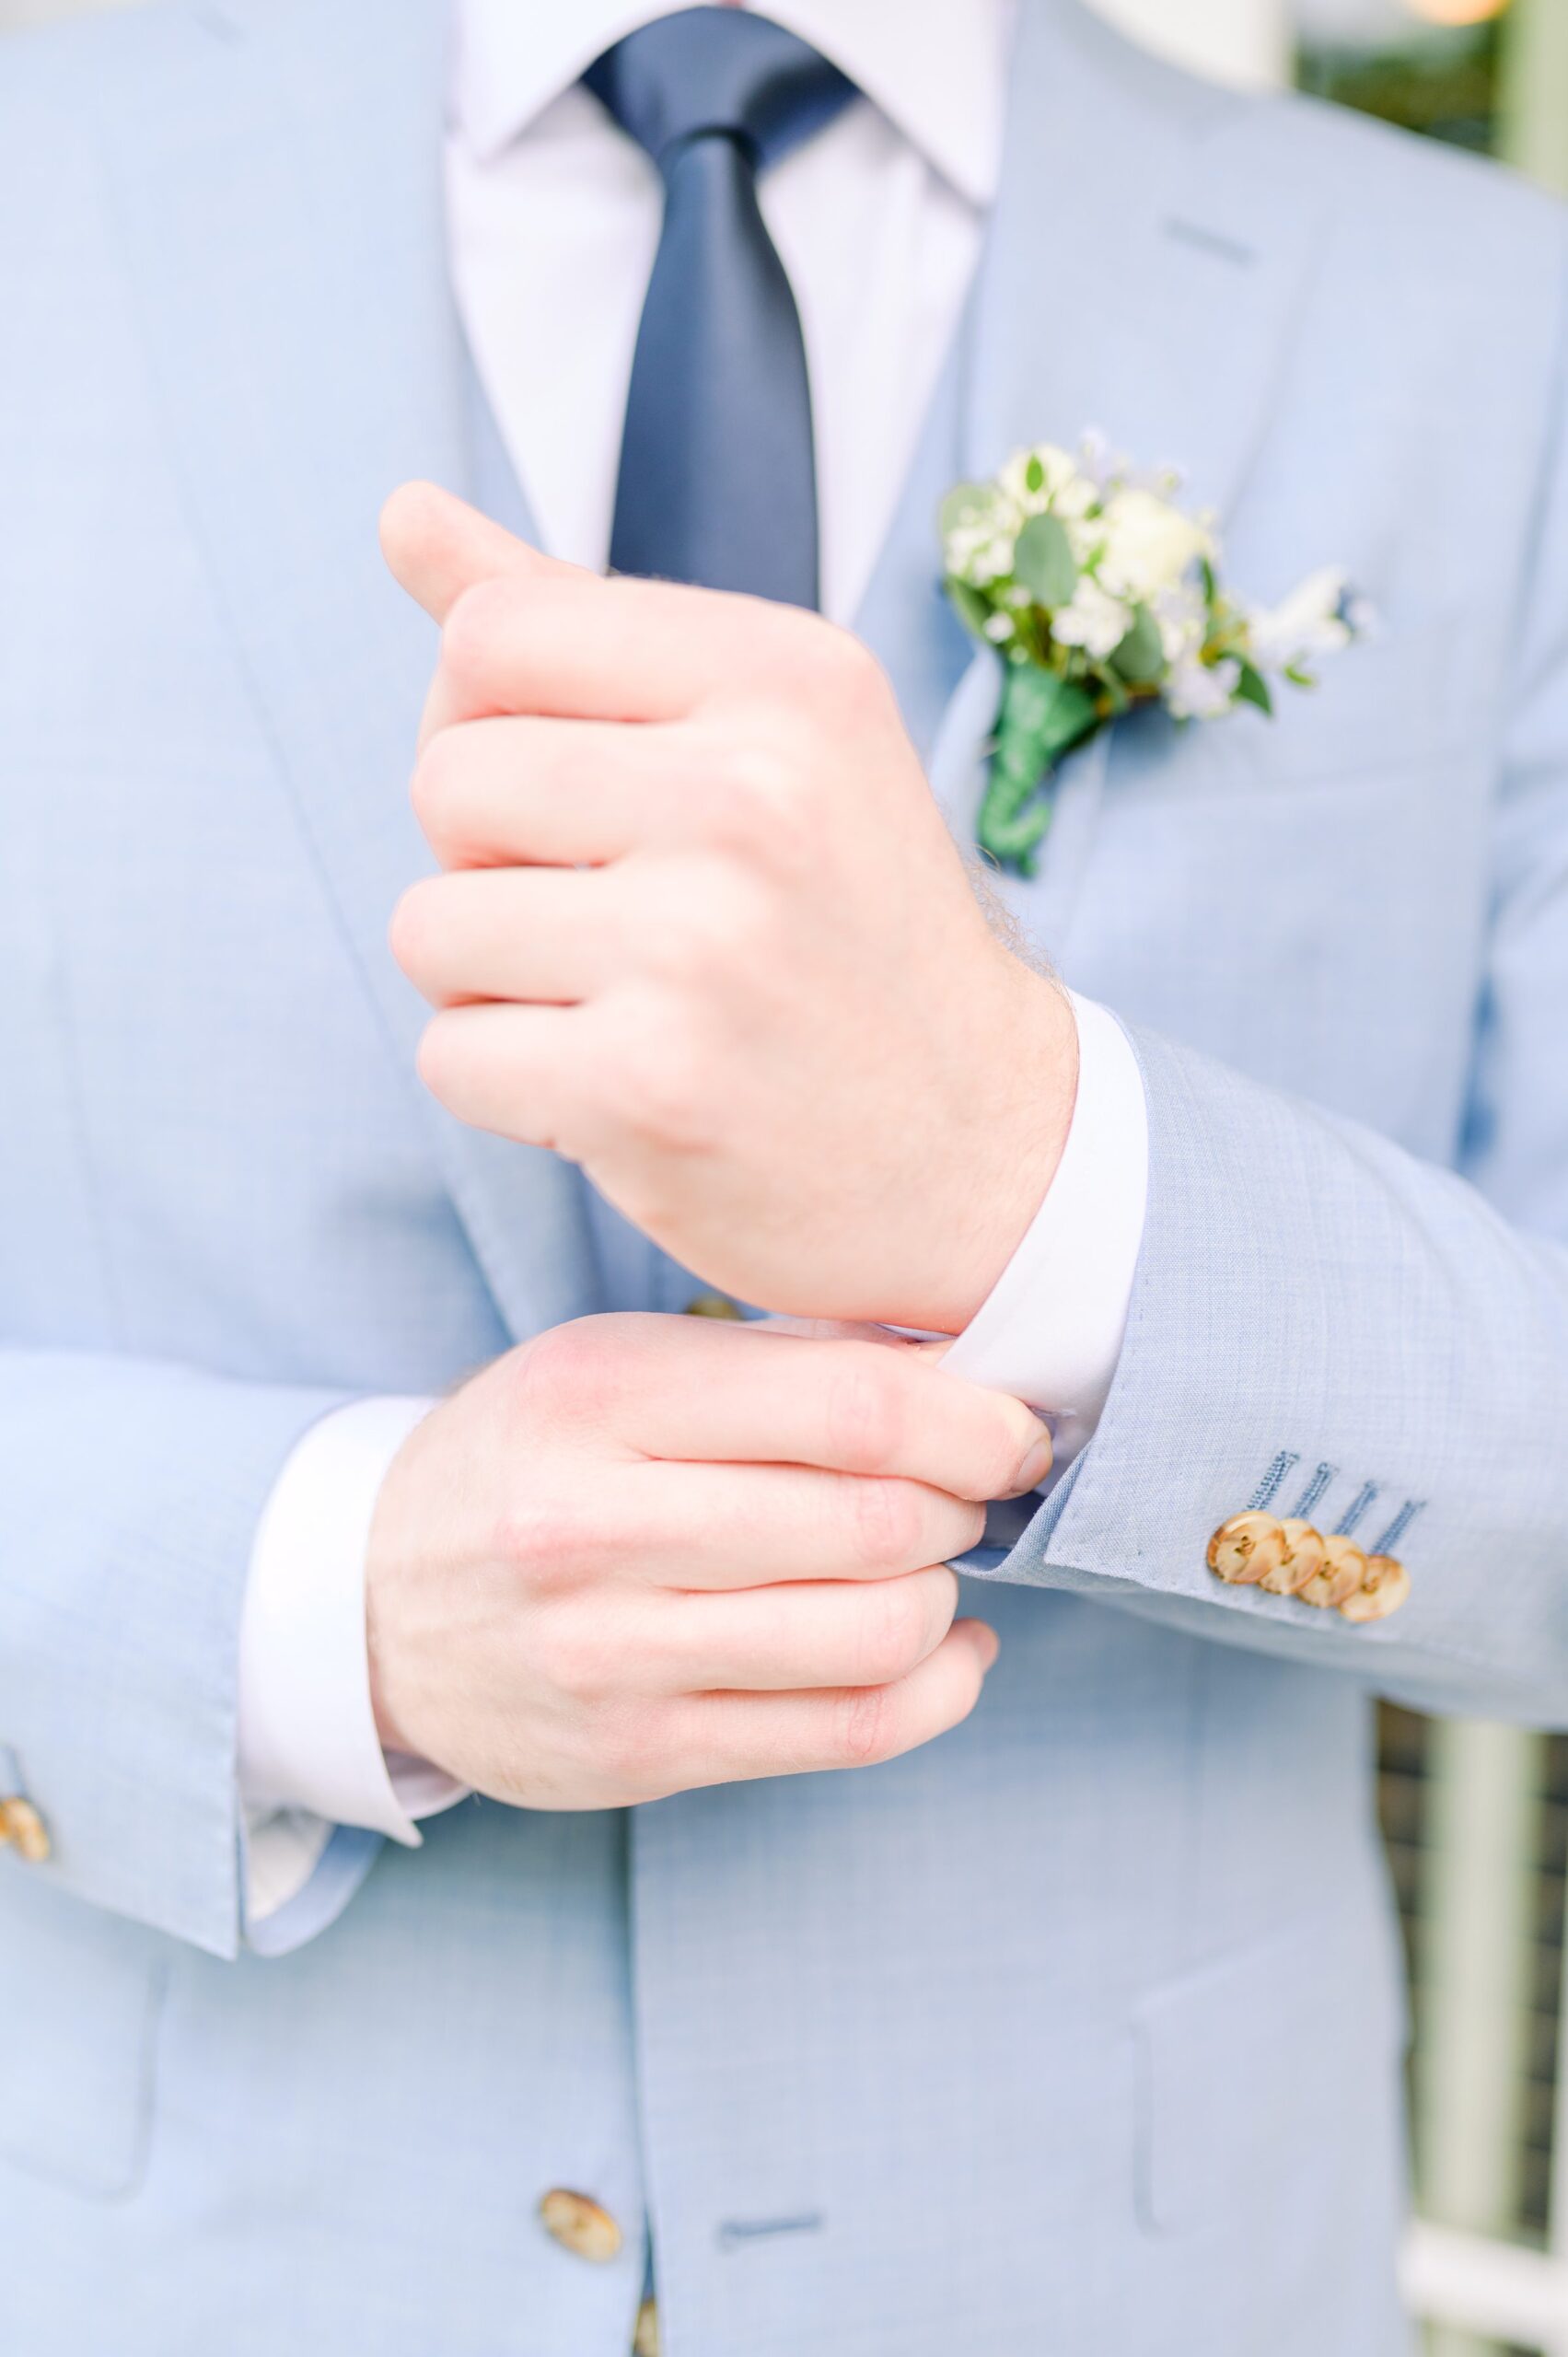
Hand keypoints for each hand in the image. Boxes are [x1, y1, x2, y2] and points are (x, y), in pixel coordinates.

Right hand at [364, 1313, 1050, 1808]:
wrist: (367, 1605)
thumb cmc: (529, 1460)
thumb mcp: (612, 1365)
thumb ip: (771, 1362)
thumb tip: (963, 1369)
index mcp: (599, 1397)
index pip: (849, 1405)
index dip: (971, 1419)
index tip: (1013, 1429)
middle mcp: (593, 1526)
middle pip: (872, 1522)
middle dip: (959, 1504)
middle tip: (966, 1491)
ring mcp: (612, 1655)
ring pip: (873, 1634)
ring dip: (942, 1594)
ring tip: (931, 1564)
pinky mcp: (637, 1754)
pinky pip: (844, 1732)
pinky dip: (937, 1689)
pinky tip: (946, 1650)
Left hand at [380, 485, 1077, 1333]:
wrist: (982, 1152)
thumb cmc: (845, 932)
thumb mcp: (765, 739)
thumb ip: (578, 622)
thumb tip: (402, 511)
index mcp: (788, 676)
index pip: (490, 634)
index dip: (487, 724)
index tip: (581, 799)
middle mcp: (755, 794)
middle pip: (445, 780)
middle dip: (491, 865)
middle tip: (620, 923)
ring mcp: (703, 947)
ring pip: (428, 928)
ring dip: (494, 986)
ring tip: (625, 1009)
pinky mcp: (650, 1087)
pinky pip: (450, 1057)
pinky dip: (511, 1090)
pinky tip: (623, 1094)